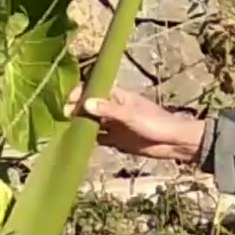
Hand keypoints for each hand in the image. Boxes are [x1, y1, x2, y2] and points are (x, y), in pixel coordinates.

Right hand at [64, 85, 205, 162]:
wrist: (172, 143)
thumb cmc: (156, 123)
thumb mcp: (132, 116)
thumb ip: (109, 111)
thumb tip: (85, 104)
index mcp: (117, 96)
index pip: (92, 89)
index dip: (78, 95)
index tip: (67, 105)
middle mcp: (112, 108)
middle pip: (88, 106)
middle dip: (74, 111)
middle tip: (62, 120)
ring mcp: (113, 124)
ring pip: (91, 122)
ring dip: (79, 126)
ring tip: (64, 132)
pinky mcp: (115, 139)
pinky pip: (97, 138)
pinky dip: (87, 140)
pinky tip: (77, 144)